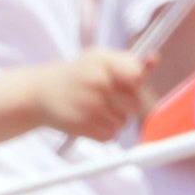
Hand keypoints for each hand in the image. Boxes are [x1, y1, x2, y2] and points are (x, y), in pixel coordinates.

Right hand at [24, 45, 151, 145]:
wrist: (40, 93)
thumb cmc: (75, 75)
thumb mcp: (98, 59)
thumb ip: (128, 61)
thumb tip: (154, 59)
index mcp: (103, 60)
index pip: (138, 77)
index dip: (136, 85)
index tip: (126, 85)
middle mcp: (97, 81)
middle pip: (136, 104)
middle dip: (127, 105)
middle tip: (109, 99)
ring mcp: (90, 104)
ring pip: (125, 122)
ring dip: (115, 120)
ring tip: (95, 108)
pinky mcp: (83, 125)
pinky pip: (111, 135)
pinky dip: (103, 132)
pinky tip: (89, 120)